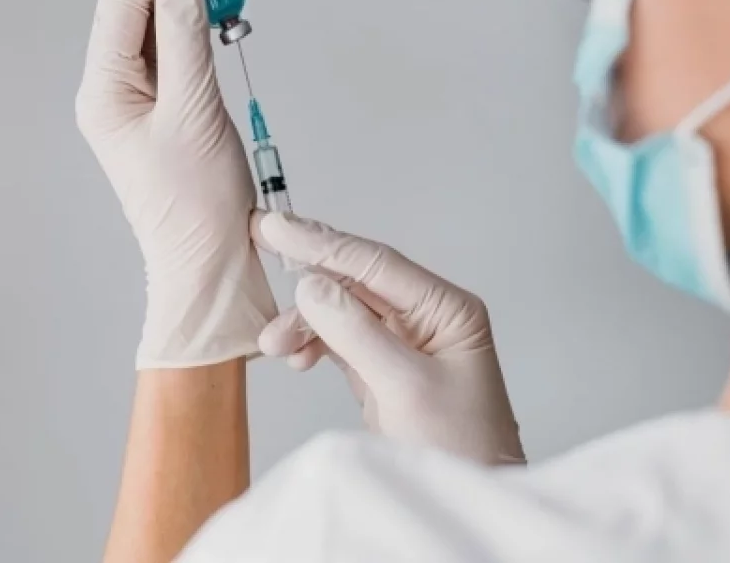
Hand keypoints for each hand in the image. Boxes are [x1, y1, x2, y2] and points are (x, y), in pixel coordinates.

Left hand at [76, 0, 275, 368]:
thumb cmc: (199, 206)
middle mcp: (112, 95)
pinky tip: (219, 24)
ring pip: (156, 33)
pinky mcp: (164, 116)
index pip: (123, 6)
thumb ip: (186, 43)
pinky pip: (174, 58)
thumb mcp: (195, 115)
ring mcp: (136, 106)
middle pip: (135, 14)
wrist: (210, 266)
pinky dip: (196, 34)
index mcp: (105, 95)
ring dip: (187, 5)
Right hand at [251, 212, 524, 463]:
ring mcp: (405, 343)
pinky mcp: (384, 369)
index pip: (376, 263)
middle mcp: (428, 318)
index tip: (277, 226)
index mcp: (448, 310)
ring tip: (274, 344)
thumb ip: (357, 332)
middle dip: (308, 279)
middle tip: (260, 244)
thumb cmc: (461, 452)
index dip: (322, 242)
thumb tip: (312, 285)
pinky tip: (296, 355)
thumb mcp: (405, 387)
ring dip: (305, 321)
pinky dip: (314, 343)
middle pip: (356, 282)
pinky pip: (340, 340)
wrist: (468, 503)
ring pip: (342, 311)